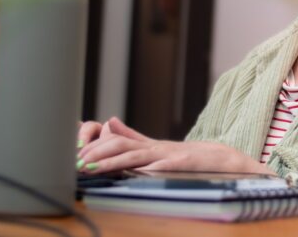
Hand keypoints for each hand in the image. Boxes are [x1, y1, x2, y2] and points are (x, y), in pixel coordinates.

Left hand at [76, 117, 270, 175]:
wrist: (222, 158)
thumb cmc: (190, 157)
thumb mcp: (157, 146)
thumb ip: (134, 136)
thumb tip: (110, 123)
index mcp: (149, 145)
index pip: (117, 142)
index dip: (95, 148)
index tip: (75, 157)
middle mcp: (155, 147)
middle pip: (121, 145)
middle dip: (97, 154)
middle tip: (77, 163)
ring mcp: (169, 154)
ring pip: (136, 155)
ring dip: (112, 163)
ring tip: (93, 169)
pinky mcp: (182, 163)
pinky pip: (162, 166)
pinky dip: (148, 169)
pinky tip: (134, 174)